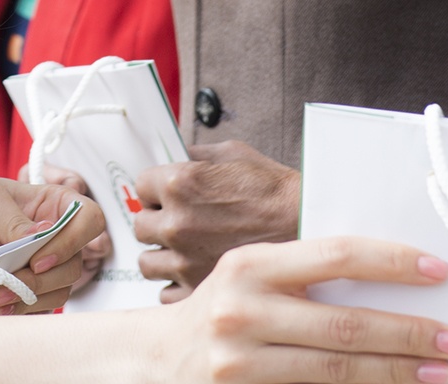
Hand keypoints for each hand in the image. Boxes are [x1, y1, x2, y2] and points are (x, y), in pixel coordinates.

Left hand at [0, 175, 105, 313]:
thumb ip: (12, 220)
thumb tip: (42, 235)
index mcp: (49, 206)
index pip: (88, 220)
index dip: (71, 242)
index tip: (37, 257)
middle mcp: (50, 237)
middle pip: (75, 264)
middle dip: (42, 279)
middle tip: (7, 282)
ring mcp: (35, 266)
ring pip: (59, 290)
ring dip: (30, 299)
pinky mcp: (18, 291)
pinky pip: (36, 309)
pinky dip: (19, 313)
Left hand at [133, 140, 299, 299]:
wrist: (307, 228)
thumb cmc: (275, 191)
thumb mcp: (234, 154)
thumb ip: (197, 156)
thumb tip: (178, 157)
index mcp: (180, 184)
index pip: (140, 185)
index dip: (156, 189)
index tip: (167, 195)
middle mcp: (177, 222)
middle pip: (140, 226)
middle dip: (157, 222)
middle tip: (178, 223)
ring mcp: (185, 260)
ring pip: (147, 263)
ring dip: (163, 256)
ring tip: (185, 251)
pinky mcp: (197, 290)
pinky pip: (165, 293)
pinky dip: (177, 286)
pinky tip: (195, 274)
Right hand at [160, 238, 447, 382]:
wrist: (156, 360)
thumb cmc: (219, 311)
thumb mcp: (250, 276)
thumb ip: (304, 274)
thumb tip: (389, 279)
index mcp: (251, 265)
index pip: (335, 255)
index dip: (391, 262)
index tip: (437, 270)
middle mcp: (242, 311)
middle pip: (344, 325)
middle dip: (408, 333)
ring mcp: (240, 364)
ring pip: (336, 372)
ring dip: (395, 373)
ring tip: (437, 371)